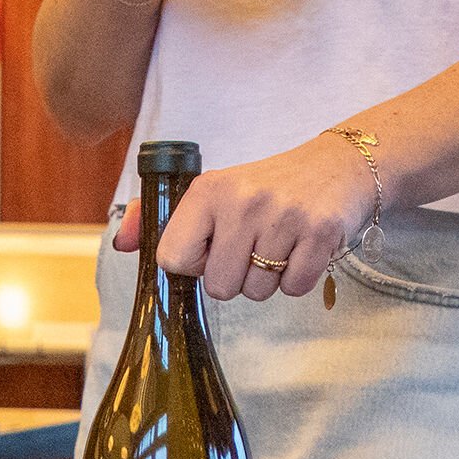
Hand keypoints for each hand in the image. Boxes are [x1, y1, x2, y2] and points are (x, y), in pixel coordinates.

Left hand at [115, 134, 372, 301]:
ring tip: (279, 245)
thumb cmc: (268, 187)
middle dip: (235, 277)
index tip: (213, 246)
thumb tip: (120, 244)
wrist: (339, 166)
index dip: (194, 264)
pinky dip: (297, 280)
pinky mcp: (320, 233)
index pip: (173, 259)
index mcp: (207, 190)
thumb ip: (162, 219)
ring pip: (256, 292)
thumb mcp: (213, 192)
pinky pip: (293, 289)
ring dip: (267, 279)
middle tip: (252, 247)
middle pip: (218, 287)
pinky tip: (300, 250)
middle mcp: (243, 200)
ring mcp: (283, 217)